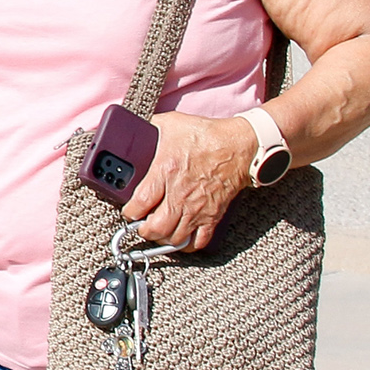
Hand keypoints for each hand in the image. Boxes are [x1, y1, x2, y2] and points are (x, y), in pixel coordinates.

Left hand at [124, 112, 258, 251]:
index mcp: (165, 172)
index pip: (139, 205)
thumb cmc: (207, 134)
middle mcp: (179, 195)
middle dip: (143, 231)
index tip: (129, 210)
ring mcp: (197, 208)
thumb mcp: (172, 124)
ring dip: (162, 239)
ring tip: (159, 231)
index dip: (129, 212)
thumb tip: (136, 127)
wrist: (240, 146)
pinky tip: (181, 238)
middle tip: (142, 225)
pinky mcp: (212, 215)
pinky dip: (187, 245)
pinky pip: (198, 242)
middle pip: (154, 229)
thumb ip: (151, 128)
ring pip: (174, 239)